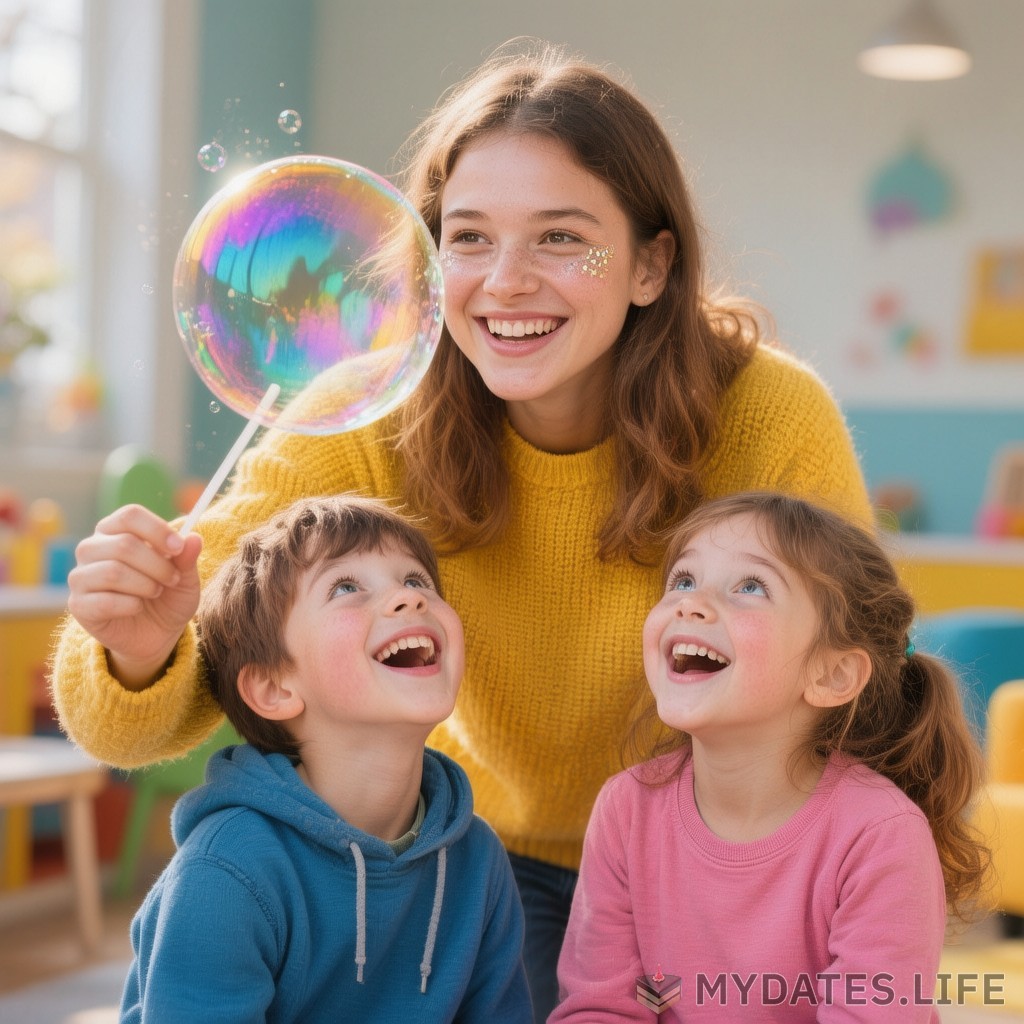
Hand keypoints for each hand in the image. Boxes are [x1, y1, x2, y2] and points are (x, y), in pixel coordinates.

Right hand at [66, 504, 202, 689]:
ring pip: (113, 571)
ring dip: (146, 585)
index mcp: (116, 530)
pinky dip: (131, 605)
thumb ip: (187, 558)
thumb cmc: (168, 597)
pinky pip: (105, 601)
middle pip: (124, 544)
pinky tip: (137, 608)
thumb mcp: (185, 578)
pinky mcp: (78, 605)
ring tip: (156, 592)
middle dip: (158, 565)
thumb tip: (193, 538)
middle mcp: (92, 548)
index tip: (178, 547)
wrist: (155, 635)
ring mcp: (81, 576)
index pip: (130, 515)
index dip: (157, 529)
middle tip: (172, 579)